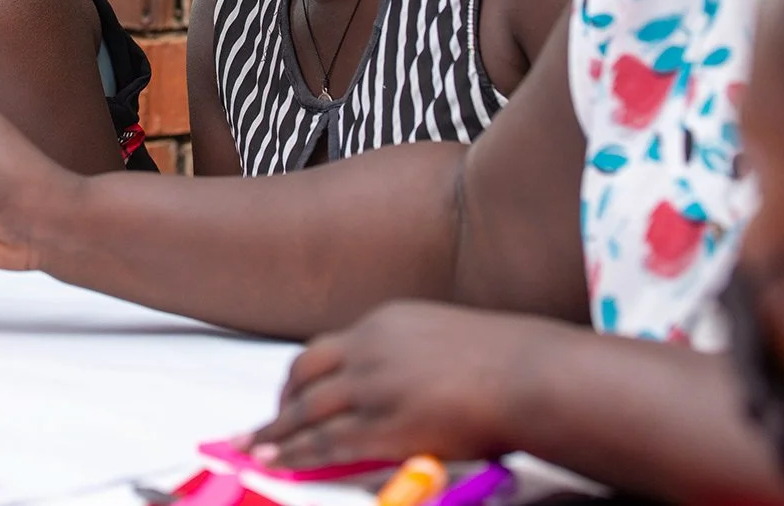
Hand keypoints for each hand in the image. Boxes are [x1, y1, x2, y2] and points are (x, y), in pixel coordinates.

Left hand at [250, 302, 535, 469]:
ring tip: (252, 447)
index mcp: (387, 322)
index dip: (304, 376)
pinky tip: (277, 461)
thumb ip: (413, 359)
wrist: (531, 374)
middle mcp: (371, 347)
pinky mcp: (382, 423)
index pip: (330, 348)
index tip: (288, 393)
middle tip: (263, 423)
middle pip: (305, 372)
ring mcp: (374, 385)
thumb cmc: (509, 363)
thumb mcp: (448, 341)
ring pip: (308, 409)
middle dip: (281, 401)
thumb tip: (400, 389)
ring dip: (276, 431)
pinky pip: (326, 441)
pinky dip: (295, 452)